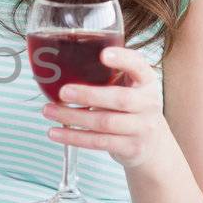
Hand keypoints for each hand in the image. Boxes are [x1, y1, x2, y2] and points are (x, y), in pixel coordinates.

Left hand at [41, 45, 168, 168]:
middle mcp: (148, 103)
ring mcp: (142, 128)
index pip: (139, 65)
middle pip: (120, 99)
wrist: (153, 145)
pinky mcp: (131, 148)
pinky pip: (99, 142)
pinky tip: (55, 132)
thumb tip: (63, 66)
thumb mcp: (130, 88)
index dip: (122, 59)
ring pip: (104, 122)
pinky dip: (74, 137)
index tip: (103, 54)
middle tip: (62, 92)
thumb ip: (109, 76)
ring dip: (73, 116)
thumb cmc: (132, 109)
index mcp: (146, 81)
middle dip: (88, 95)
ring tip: (48, 110)